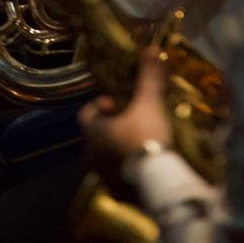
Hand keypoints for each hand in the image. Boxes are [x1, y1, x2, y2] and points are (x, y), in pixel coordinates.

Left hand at [79, 48, 172, 183]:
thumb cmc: (145, 137)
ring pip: (105, 157)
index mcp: (92, 131)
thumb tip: (151, 48)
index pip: (86, 113)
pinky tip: (145, 167)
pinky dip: (126, 170)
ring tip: (141, 144)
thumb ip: (148, 76)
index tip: (120, 102)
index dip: (101, 104)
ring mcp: (102, 176)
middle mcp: (91, 154)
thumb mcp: (149, 103)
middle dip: (112, 127)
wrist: (157, 183)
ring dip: (118, 149)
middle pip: (96, 135)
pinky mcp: (116, 194)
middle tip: (133, 122)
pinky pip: (117, 177)